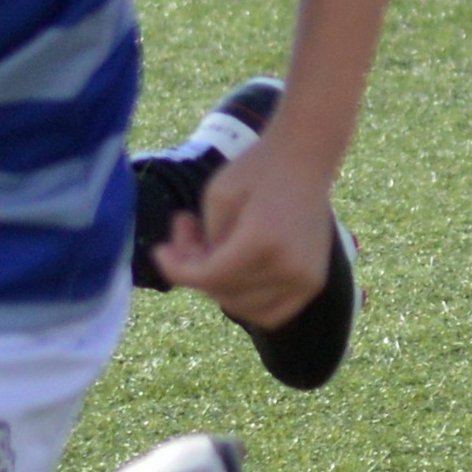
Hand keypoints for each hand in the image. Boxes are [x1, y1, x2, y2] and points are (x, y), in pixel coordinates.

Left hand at [151, 135, 337, 331]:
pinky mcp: (313, 283)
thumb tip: (193, 274)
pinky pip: (272, 313)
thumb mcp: (217, 196)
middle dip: (197, 272)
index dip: (176, 268)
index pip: (209, 276)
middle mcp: (288, 267)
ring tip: (214, 252)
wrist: (306, 158)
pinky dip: (248, 302)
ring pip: (244, 308)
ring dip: (220, 288)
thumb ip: (203, 241)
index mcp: (262, 241)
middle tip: (190, 239)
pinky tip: (235, 275)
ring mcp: (305, 279)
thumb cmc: (257, 170)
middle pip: (224, 293)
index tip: (159, 251)